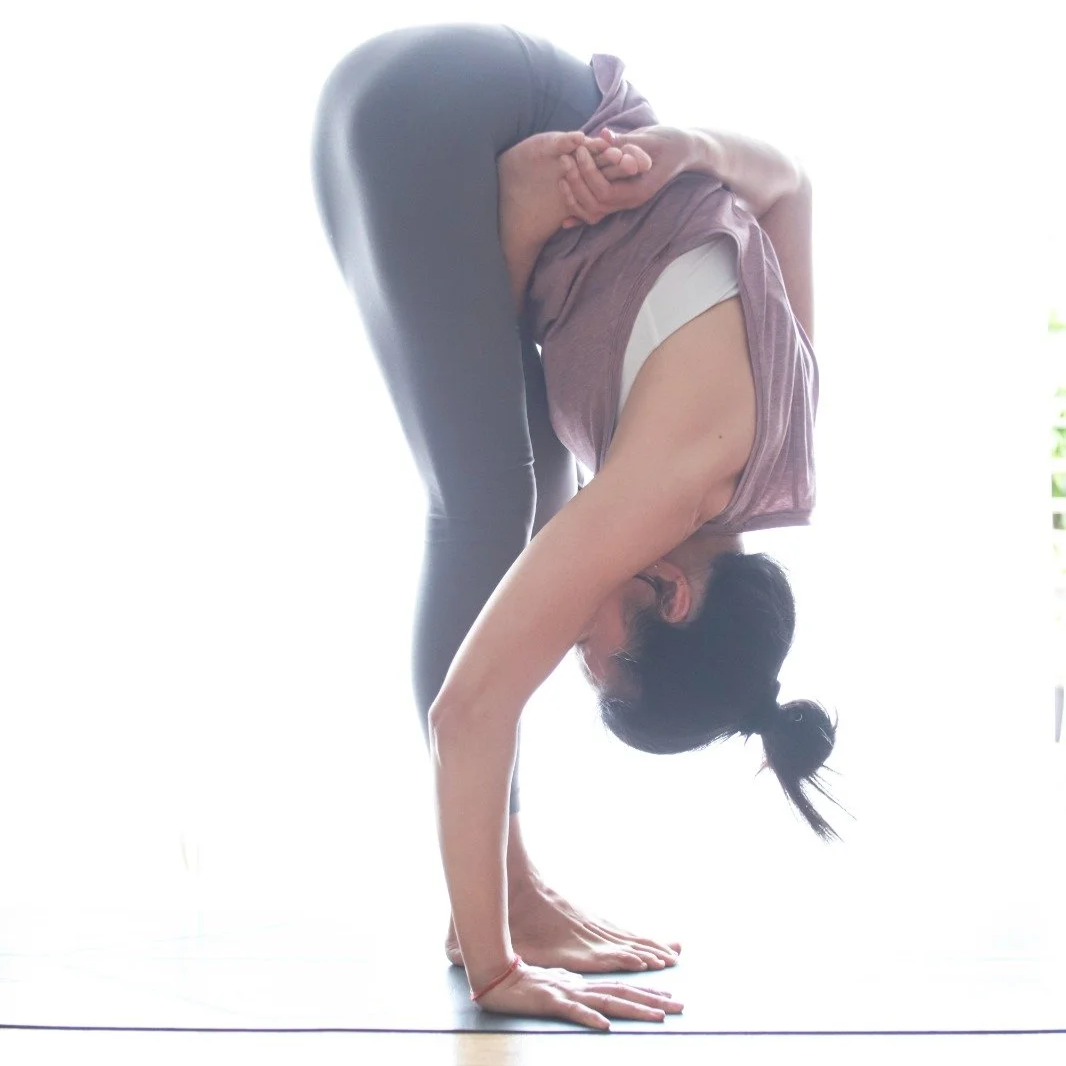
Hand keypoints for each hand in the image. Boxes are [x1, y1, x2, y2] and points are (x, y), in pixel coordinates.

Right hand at [476, 959, 682, 1030]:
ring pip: (607, 1002)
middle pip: (623, 994)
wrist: (498, 978)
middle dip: (653, 1001)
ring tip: (657, 1016)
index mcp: (583, 985)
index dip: (646, 993)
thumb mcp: (556, 985)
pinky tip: (605, 1026)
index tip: (669, 999)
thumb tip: (593, 1001)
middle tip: (680, 1007)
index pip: (621, 989)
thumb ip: (575, 990)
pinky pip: (573, 1011)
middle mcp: (581, 987)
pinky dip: (590, 1018)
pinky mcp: (550, 1001)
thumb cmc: (526, 984)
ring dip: (634, 1009)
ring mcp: (567, 993)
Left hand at [558, 125, 697, 228]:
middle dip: (577, 183)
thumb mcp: (650, 138)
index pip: (606, 192)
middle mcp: (630, 201)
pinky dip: (580, 216)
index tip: (580, 151)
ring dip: (574, 198)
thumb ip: (626, 141)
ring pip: (593, 213)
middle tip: (565, 159)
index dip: (589, 174)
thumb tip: (604, 137)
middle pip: (595, 205)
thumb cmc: (670, 141)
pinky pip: (597, 213)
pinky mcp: (618, 198)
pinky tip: (565, 222)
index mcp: (639, 190)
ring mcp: (624, 202)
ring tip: (562, 175)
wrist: (682, 150)